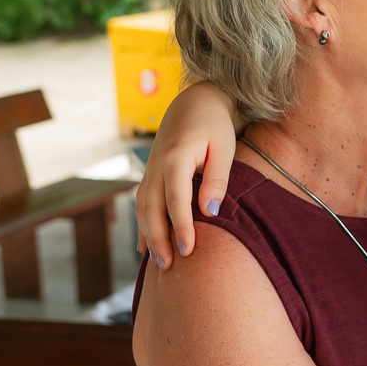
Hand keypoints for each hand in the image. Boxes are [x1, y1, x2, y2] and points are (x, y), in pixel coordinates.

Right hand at [135, 82, 239, 268]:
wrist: (198, 99)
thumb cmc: (216, 123)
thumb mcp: (224, 148)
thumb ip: (217, 180)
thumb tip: (210, 213)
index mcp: (176, 159)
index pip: (176, 202)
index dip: (181, 228)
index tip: (189, 251)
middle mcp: (157, 165)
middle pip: (152, 209)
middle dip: (159, 239)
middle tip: (169, 266)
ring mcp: (151, 168)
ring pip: (143, 207)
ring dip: (148, 235)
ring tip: (159, 262)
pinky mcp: (152, 171)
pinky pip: (142, 202)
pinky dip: (143, 224)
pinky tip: (146, 245)